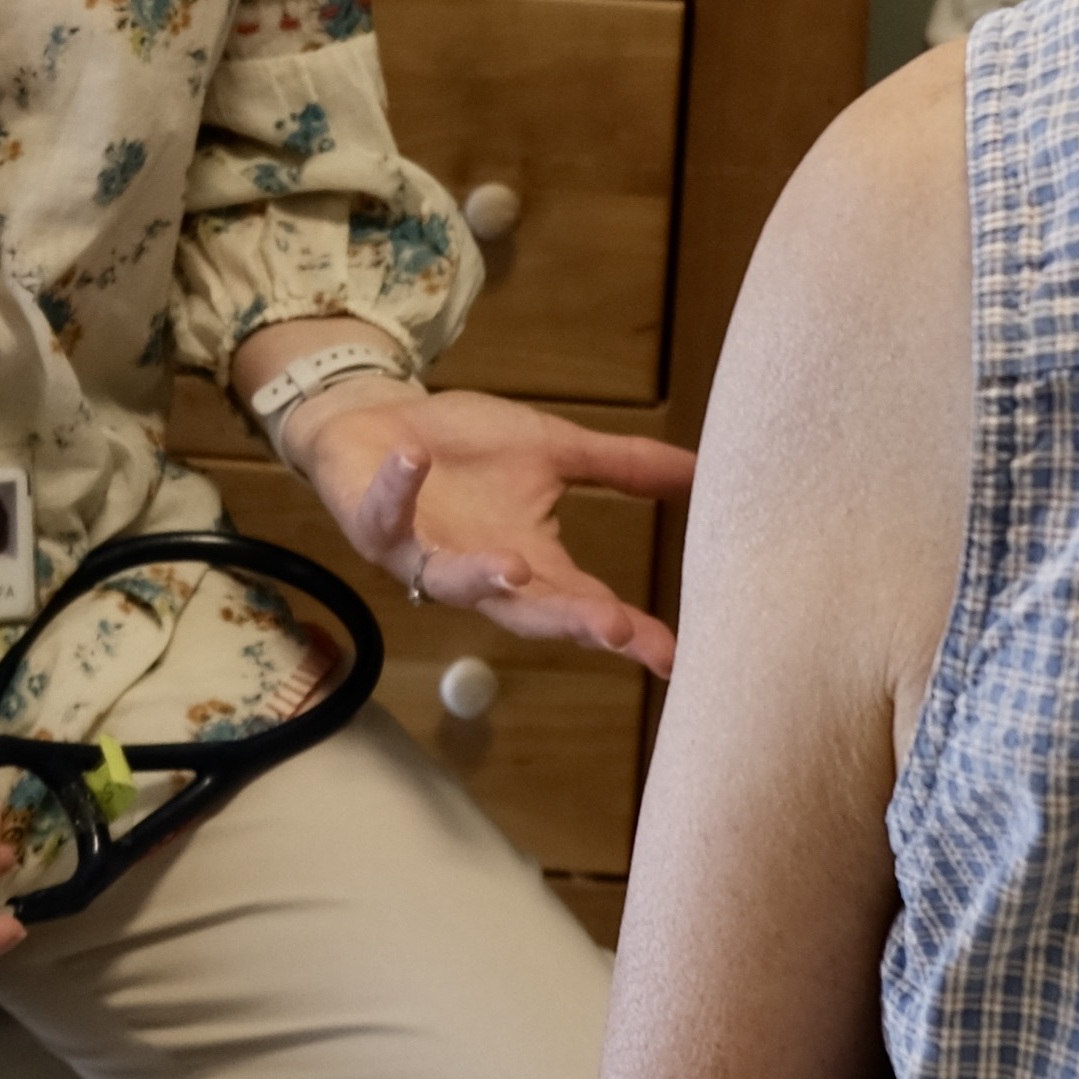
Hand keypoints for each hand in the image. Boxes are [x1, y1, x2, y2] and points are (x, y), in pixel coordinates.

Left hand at [289, 385, 697, 676]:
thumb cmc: (463, 449)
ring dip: (482, 577)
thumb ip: (622, 466)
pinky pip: (386, 512)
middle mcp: (479, 571)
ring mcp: (423, 554)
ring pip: (453, 581)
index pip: (585, 605)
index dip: (626, 631)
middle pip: (528, 613)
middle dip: (568, 623)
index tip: (671, 655)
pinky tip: (413, 461)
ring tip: (515, 571)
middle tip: (614, 632)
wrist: (376, 423)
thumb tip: (703, 470)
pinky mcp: (375, 521)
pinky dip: (399, 487)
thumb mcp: (554, 448)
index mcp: (529, 562)